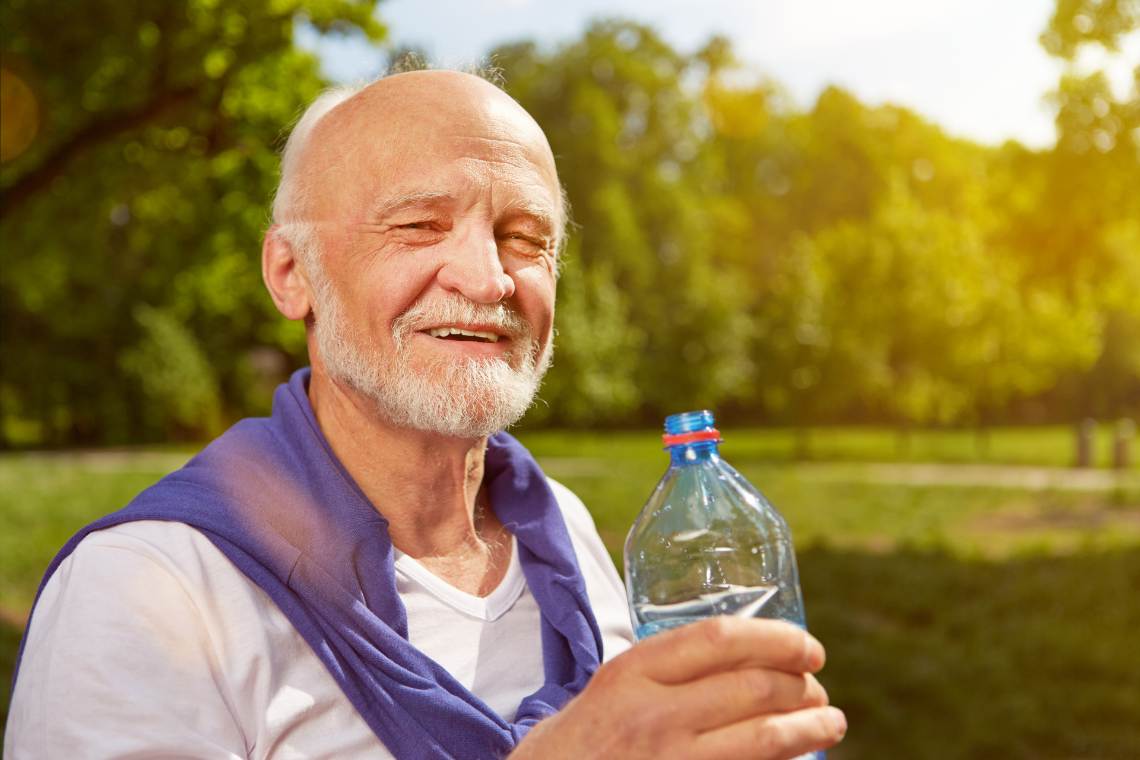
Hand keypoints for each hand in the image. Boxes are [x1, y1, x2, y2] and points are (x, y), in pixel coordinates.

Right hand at [511, 617, 845, 759]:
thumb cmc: (585, 738)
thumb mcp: (614, 685)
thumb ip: (666, 668)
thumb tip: (744, 652)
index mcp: (634, 671)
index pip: (722, 639)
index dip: (778, 638)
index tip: (806, 645)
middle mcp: (655, 714)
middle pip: (754, 687)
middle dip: (802, 684)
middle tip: (817, 685)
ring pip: (765, 738)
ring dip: (810, 727)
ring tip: (830, 721)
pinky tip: (800, 757)